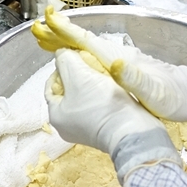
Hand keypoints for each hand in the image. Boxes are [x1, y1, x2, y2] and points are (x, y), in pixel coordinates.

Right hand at [39, 7, 186, 121]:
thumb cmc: (174, 97)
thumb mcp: (156, 92)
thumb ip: (135, 78)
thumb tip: (114, 62)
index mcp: (118, 60)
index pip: (88, 42)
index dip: (67, 31)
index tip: (49, 19)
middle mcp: (116, 56)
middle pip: (83, 41)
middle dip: (60, 34)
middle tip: (37, 29)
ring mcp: (119, 62)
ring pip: (86, 48)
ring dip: (66, 42)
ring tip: (47, 40)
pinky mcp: (121, 70)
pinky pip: (93, 59)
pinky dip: (78, 54)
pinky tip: (74, 59)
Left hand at [45, 49, 181, 182]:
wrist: (135, 132)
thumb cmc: (101, 104)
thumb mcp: (77, 75)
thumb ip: (66, 60)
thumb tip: (62, 53)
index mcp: (56, 116)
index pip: (51, 85)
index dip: (61, 67)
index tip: (75, 58)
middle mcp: (68, 126)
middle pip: (69, 91)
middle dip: (79, 74)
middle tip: (91, 62)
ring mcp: (87, 130)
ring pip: (86, 97)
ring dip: (93, 82)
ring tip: (104, 71)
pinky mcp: (105, 130)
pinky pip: (99, 105)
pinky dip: (104, 93)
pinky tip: (113, 84)